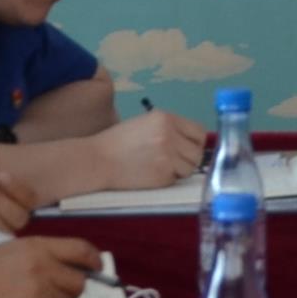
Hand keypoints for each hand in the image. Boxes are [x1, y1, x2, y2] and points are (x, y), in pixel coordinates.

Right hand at [0, 234, 99, 297]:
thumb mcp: (12, 249)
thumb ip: (43, 254)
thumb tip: (72, 266)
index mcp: (38, 247)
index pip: (81, 250)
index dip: (94, 260)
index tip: (97, 266)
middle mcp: (43, 269)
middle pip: (79, 282)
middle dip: (73, 286)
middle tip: (58, 288)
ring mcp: (39, 295)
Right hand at [94, 106, 210, 188]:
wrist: (98, 159)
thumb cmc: (118, 141)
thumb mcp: (146, 123)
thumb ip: (170, 128)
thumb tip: (192, 140)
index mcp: (166, 118)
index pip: (198, 132)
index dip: (195, 142)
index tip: (189, 148)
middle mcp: (170, 135)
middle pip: (197, 152)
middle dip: (189, 158)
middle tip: (175, 161)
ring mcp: (168, 157)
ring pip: (190, 168)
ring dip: (180, 170)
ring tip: (161, 167)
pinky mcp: (162, 175)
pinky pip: (176, 179)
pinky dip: (167, 179)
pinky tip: (151, 173)